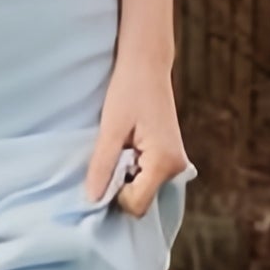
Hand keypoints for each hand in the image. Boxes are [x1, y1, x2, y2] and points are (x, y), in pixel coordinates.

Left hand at [81, 54, 190, 214]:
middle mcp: (177, 167)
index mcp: (164, 162)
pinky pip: (149, 179)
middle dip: (121, 187)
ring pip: (144, 191)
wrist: (147, 65)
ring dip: (127, 177)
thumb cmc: (128, 90)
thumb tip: (92, 200)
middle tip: (113, 154)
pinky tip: (129, 148)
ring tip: (122, 147)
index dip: (114, 194)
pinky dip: (134, 171)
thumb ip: (102, 166)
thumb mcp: (110, 129)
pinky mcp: (172, 158)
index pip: (136, 204)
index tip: (105, 168)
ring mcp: (177, 163)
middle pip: (142, 201)